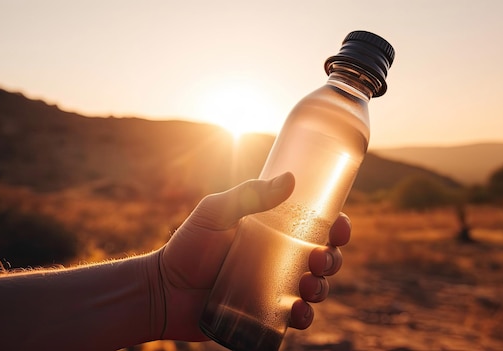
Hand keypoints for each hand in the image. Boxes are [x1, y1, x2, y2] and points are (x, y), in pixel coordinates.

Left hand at [155, 172, 350, 340]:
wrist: (163, 290)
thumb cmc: (188, 246)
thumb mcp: (216, 213)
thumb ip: (248, 195)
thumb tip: (290, 179)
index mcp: (273, 232)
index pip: (314, 227)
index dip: (336, 227)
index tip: (340, 226)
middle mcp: (279, 259)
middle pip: (322, 257)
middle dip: (332, 259)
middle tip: (319, 259)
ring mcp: (274, 287)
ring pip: (315, 287)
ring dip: (322, 287)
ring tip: (308, 286)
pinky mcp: (265, 314)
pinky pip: (295, 317)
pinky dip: (304, 316)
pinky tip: (298, 312)